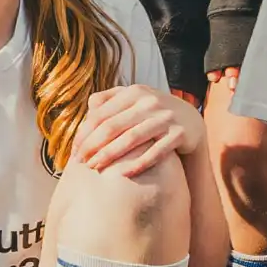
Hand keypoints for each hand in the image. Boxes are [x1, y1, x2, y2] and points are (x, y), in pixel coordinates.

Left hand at [64, 84, 201, 181]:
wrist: (191, 120)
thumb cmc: (153, 112)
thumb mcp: (134, 100)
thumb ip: (110, 99)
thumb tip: (88, 107)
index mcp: (134, 92)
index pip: (101, 114)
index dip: (85, 132)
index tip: (74, 149)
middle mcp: (150, 102)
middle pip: (113, 126)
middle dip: (93, 145)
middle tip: (80, 162)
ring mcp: (166, 117)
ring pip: (132, 139)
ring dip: (110, 155)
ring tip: (95, 168)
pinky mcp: (180, 134)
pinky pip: (156, 152)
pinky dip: (138, 163)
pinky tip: (123, 174)